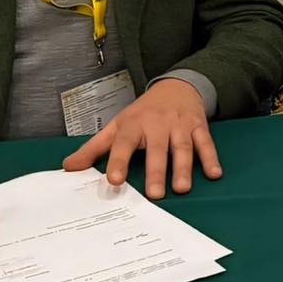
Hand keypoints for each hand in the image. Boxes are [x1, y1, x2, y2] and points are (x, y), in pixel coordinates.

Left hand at [62, 78, 219, 199]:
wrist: (177, 86)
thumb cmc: (143, 112)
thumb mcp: (117, 125)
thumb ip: (94, 148)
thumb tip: (68, 167)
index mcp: (134, 124)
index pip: (124, 143)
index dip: (119, 161)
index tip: (115, 180)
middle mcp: (158, 124)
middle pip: (157, 149)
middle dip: (156, 171)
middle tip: (154, 195)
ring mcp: (180, 125)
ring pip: (183, 148)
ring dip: (184, 168)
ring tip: (181, 189)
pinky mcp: (199, 127)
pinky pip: (206, 143)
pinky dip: (211, 158)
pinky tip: (214, 174)